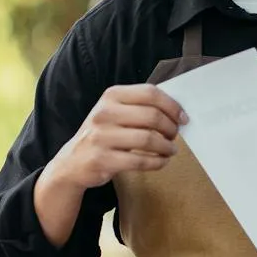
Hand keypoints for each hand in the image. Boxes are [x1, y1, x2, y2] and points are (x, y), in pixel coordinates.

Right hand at [50, 85, 187, 190]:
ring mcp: (101, 137)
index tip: (183, 118)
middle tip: (175, 136)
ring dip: (166, 147)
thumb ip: (139, 107)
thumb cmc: (102, 135)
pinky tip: (162, 162)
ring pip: (148, 139)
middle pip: (152, 116)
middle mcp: (104, 113)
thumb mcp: (114, 112)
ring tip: (170, 150)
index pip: (150, 93)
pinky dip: (157, 162)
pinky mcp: (102, 159)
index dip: (172, 106)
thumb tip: (176, 112)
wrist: (73, 162)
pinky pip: (140, 161)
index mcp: (111, 96)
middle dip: (171, 128)